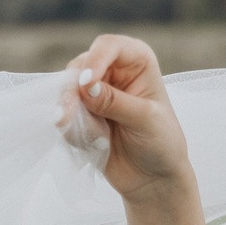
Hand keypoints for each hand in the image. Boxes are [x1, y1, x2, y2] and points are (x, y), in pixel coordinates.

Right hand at [59, 33, 192, 201]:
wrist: (153, 178)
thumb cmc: (162, 144)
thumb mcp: (145, 120)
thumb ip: (115, 101)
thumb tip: (84, 86)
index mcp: (137, 61)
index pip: (109, 46)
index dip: (95, 60)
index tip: (86, 83)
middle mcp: (113, 71)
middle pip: (80, 66)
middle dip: (74, 92)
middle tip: (70, 117)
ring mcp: (94, 92)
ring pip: (66, 90)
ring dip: (73, 115)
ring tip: (96, 139)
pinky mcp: (81, 114)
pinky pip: (64, 114)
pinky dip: (72, 130)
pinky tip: (95, 145)